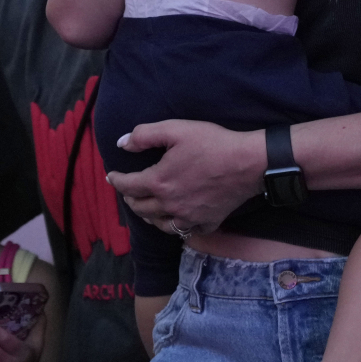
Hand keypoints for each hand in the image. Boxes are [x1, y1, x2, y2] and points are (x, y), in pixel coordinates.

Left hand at [108, 120, 265, 235]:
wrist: (249, 163)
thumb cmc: (213, 143)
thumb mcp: (176, 130)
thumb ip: (144, 135)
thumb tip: (121, 144)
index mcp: (159, 182)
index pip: (128, 186)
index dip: (117, 181)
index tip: (112, 177)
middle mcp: (170, 205)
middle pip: (141, 208)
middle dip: (130, 199)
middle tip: (129, 192)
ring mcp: (188, 217)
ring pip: (159, 224)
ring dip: (149, 216)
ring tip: (147, 208)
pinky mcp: (207, 223)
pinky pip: (186, 231)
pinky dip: (177, 227)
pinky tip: (177, 220)